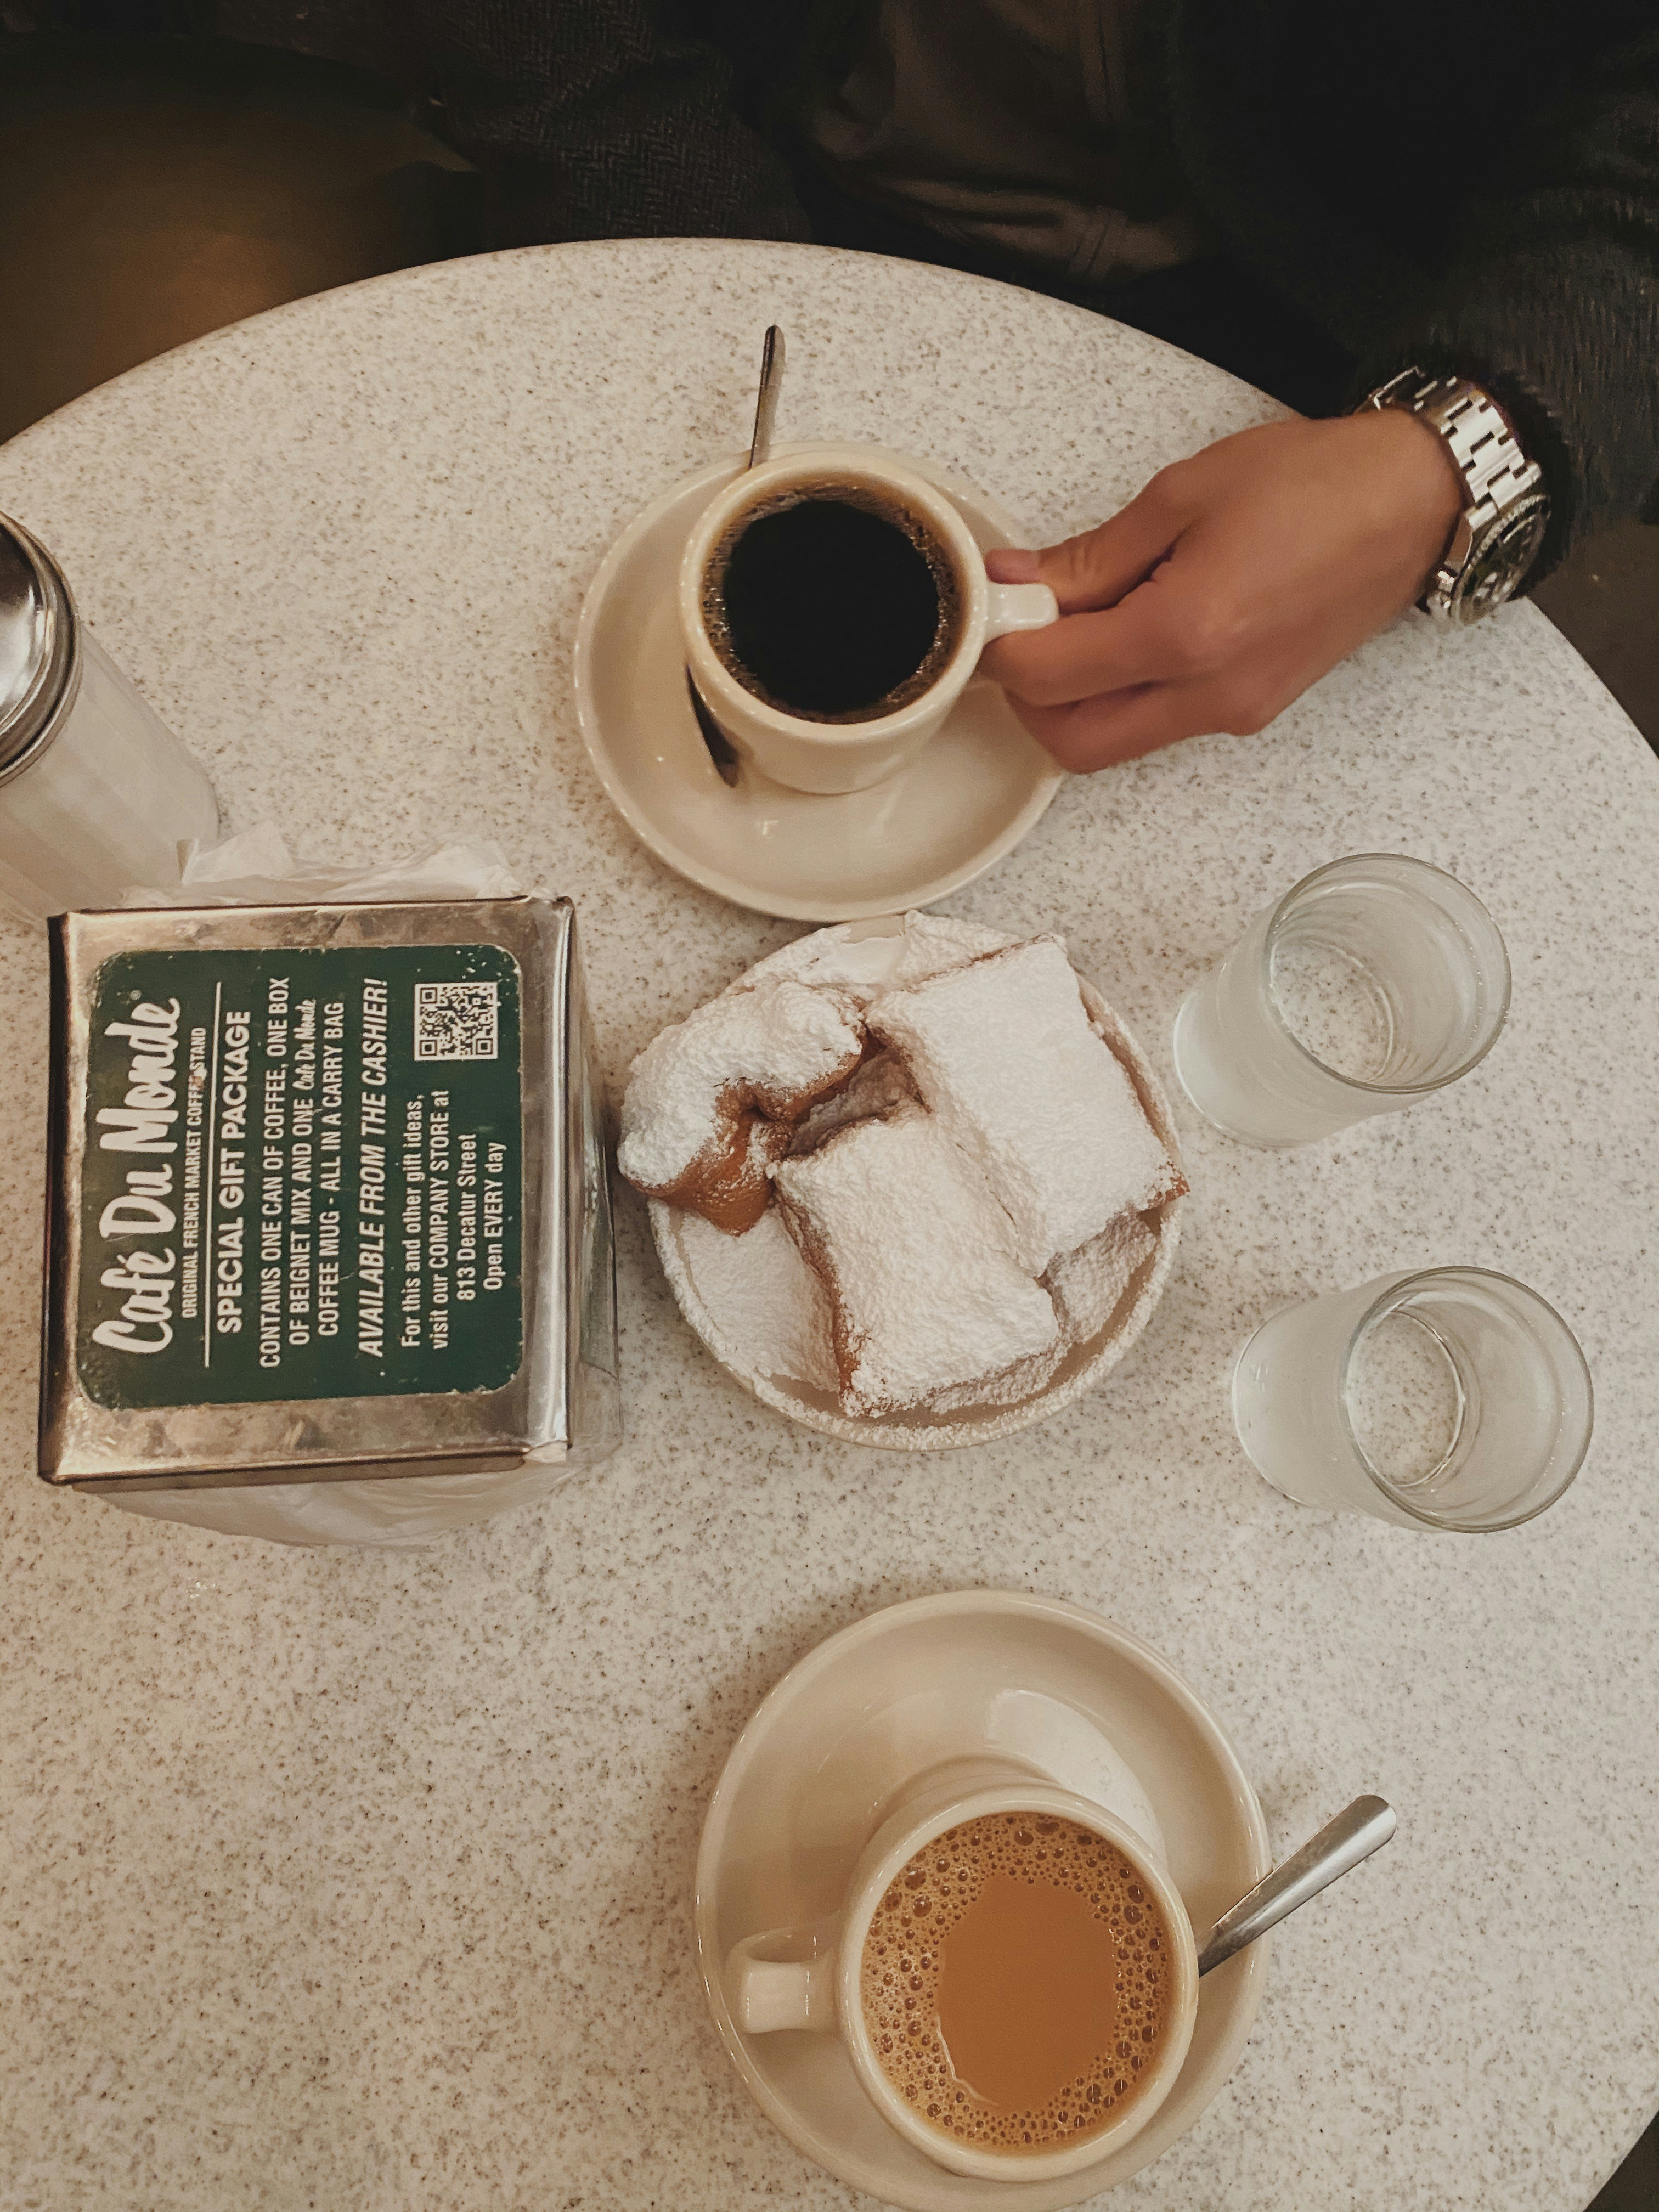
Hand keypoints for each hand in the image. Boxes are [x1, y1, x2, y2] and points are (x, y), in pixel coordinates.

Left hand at [981, 411, 1465, 771]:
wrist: (1414, 502)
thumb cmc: (1317, 485)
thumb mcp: (1181, 496)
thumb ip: (1090, 556)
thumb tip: (1018, 581)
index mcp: (1185, 634)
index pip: (1049, 677)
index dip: (1003, 647)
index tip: (993, 609)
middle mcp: (1209, 693)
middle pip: (1071, 742)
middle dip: (1030, 697)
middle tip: (1025, 631)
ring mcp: (1233, 712)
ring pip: (1113, 744)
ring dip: (1076, 701)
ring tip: (1082, 624)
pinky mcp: (1251, 711)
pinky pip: (1159, 724)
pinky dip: (1122, 694)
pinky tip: (1130, 632)